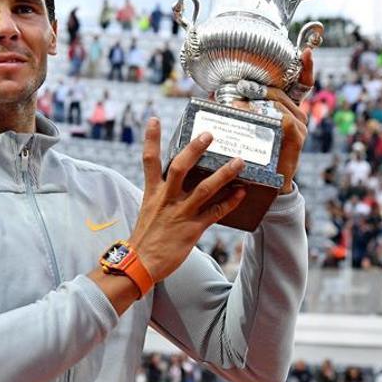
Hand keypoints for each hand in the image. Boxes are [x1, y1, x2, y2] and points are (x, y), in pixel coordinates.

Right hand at [129, 118, 246, 282]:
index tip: (155, 119)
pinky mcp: (192, 229)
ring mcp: (180, 213)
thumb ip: (161, 194)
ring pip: (205, 189)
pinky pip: (215, 213)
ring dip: (224, 174)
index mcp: (152, 192)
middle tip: (209, 134)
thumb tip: (171, 182)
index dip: (151, 138)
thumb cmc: (145, 236)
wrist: (140, 262)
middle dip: (195, 149)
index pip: (150, 160)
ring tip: (239, 162)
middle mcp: (166, 199)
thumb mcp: (148, 209)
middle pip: (180, 168)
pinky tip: (241, 193)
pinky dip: (230, 202)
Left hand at [232, 47, 312, 193]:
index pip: (301, 84)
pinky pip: (284, 121)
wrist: (265, 186)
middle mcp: (298, 116)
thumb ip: (237, 111)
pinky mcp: (296, 139)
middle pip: (281, 92)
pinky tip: (249, 114)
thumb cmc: (254, 155)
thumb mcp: (247, 128)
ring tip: (235, 100)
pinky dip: (267, 116)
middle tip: (238, 85)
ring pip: (281, 105)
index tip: (306, 50)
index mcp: (287, 110)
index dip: (306, 68)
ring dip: (258, 100)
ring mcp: (300, 127)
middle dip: (259, 87)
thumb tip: (212, 95)